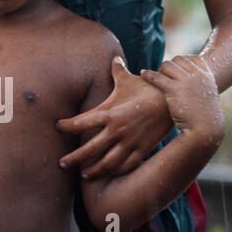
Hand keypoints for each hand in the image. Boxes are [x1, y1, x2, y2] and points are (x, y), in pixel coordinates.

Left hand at [57, 56, 172, 177]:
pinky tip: (109, 172)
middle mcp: (116, 131)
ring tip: (84, 174)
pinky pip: (127, 165)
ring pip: (107, 162)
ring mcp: (129, 142)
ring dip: (94, 170)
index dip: (66, 126)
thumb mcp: (128, 79)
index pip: (79, 123)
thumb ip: (117, 70)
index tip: (58, 127)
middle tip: (61, 163)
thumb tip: (114, 57)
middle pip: (89, 149)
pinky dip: (116, 171)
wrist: (173, 103)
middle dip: (74, 158)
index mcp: (108, 113)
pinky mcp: (143, 150)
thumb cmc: (147, 89)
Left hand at [140, 54, 225, 148]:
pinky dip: (148, 75)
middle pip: (178, 59)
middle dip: (170, 66)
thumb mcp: (206, 97)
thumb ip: (199, 87)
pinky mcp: (174, 90)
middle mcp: (198, 76)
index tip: (177, 68)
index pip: (193, 58)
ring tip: (157, 79)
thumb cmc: (205, 118)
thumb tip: (188, 84)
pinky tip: (142, 74)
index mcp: (207, 77)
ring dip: (160, 71)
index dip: (183, 62)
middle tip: (165, 76)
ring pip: (167, 65)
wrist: (206, 130)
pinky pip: (157, 77)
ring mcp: (186, 82)